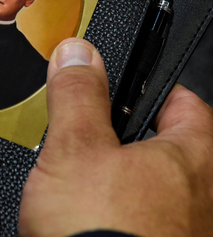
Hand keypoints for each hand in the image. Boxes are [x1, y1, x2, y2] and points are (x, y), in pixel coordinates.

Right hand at [19, 38, 212, 236]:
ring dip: (120, 170)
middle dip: (129, 130)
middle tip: (98, 125)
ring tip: (86, 169)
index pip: (186, 103)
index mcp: (191, 161)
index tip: (133, 80)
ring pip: (151, 182)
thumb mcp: (75, 148)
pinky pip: (139, 216)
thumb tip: (78, 54)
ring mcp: (180, 230)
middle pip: (168, 143)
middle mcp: (198, 199)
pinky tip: (90, 210)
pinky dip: (116, 206)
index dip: (155, 86)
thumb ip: (78, 95)